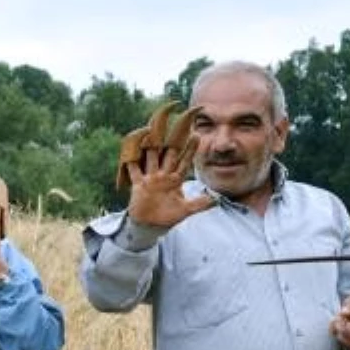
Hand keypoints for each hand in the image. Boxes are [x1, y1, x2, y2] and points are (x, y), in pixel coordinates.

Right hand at [120, 102, 214, 227]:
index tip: (197, 135)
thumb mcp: (186, 211)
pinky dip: (132, 159)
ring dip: (152, 144)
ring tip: (154, 129)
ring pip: (151, 157)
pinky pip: (134, 169)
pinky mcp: (138, 184)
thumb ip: (200, 204)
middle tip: (178, 123)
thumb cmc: (167, 218)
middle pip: (168, 153)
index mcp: (174, 180)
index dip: (190, 149)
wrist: (149, 226)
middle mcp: (162, 175)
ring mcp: (149, 178)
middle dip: (173, 139)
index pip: (184, 161)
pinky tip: (133, 147)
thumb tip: (217, 199)